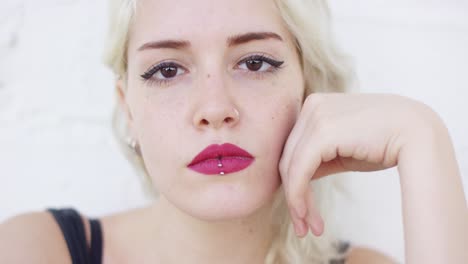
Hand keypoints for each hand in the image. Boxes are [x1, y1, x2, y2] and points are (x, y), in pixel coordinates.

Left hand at [279, 93, 440, 236]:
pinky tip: (305, 215)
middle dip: (293, 196)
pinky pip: (300, 169)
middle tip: (302, 226)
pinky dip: (298, 195)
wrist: (418, 133)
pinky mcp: (322, 132)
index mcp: (315, 105)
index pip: (294, 149)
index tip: (302, 212)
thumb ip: (318, 159)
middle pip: (289, 158)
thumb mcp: (343, 150)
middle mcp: (312, 106)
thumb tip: (296, 180)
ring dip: (296, 202)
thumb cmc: (384, 143)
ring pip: (291, 167)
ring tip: (305, 228)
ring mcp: (316, 116)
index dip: (293, 182)